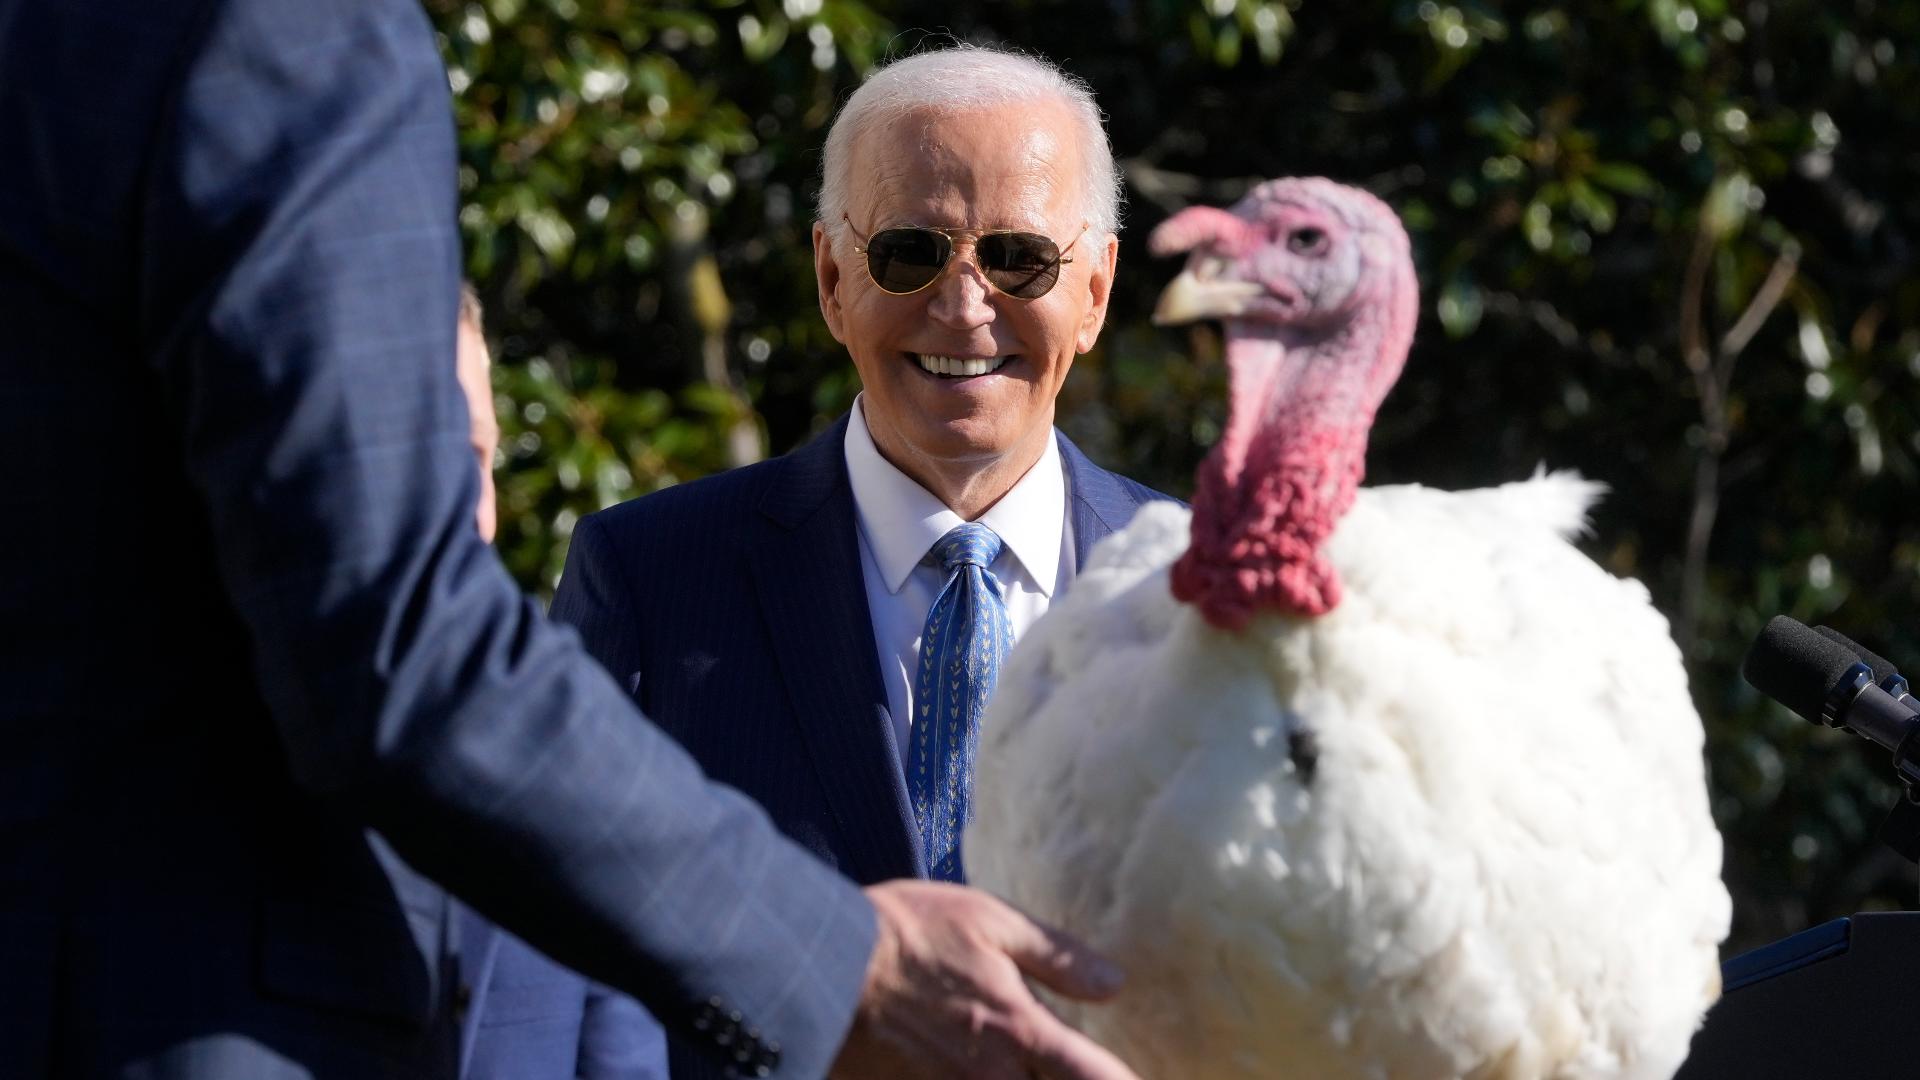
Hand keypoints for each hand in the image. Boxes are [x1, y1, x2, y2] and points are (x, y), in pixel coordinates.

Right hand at [830, 880, 1139, 1079]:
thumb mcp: (988, 922)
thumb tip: (1114, 983)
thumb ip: (1056, 957)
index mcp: (1021, 1033)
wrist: (820, 967)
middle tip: (1072, 1068)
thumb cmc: (906, 935)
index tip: (1137, 1077)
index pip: (1097, 1079)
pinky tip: (985, 1076)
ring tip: (1018, 1071)